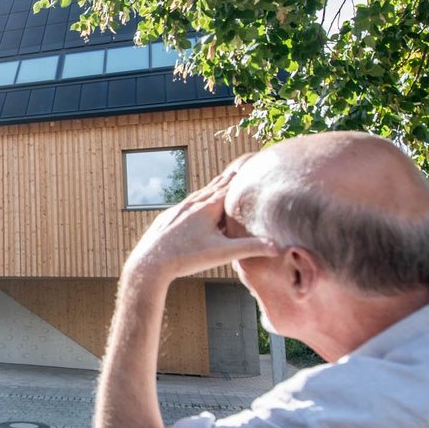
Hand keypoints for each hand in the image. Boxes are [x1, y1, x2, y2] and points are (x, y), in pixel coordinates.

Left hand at [126, 160, 275, 279]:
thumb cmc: (187, 257)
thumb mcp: (222, 254)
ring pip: (198, 196)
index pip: (229, 187)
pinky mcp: (167, 219)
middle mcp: (192, 204)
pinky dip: (195, 201)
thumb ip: (250, 248)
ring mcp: (178, 210)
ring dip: (210, 189)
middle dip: (226, 180)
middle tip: (236, 169)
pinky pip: (185, 206)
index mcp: (207, 207)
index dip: (241, 177)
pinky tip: (192, 206)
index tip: (250, 165)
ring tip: (217, 183)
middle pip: (213, 188)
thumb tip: (278, 247)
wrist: (150, 262)